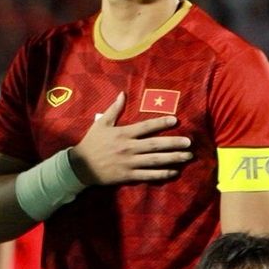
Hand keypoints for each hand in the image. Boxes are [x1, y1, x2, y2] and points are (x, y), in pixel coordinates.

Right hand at [68, 93, 191, 185]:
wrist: (79, 166)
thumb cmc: (91, 143)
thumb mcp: (100, 124)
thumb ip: (114, 109)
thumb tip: (123, 94)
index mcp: (122, 134)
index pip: (145, 127)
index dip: (160, 123)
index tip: (175, 120)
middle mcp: (128, 148)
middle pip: (155, 145)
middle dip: (173, 143)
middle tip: (189, 142)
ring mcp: (128, 163)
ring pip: (154, 160)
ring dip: (172, 158)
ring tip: (187, 156)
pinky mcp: (127, 175)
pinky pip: (148, 175)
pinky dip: (161, 174)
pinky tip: (174, 172)